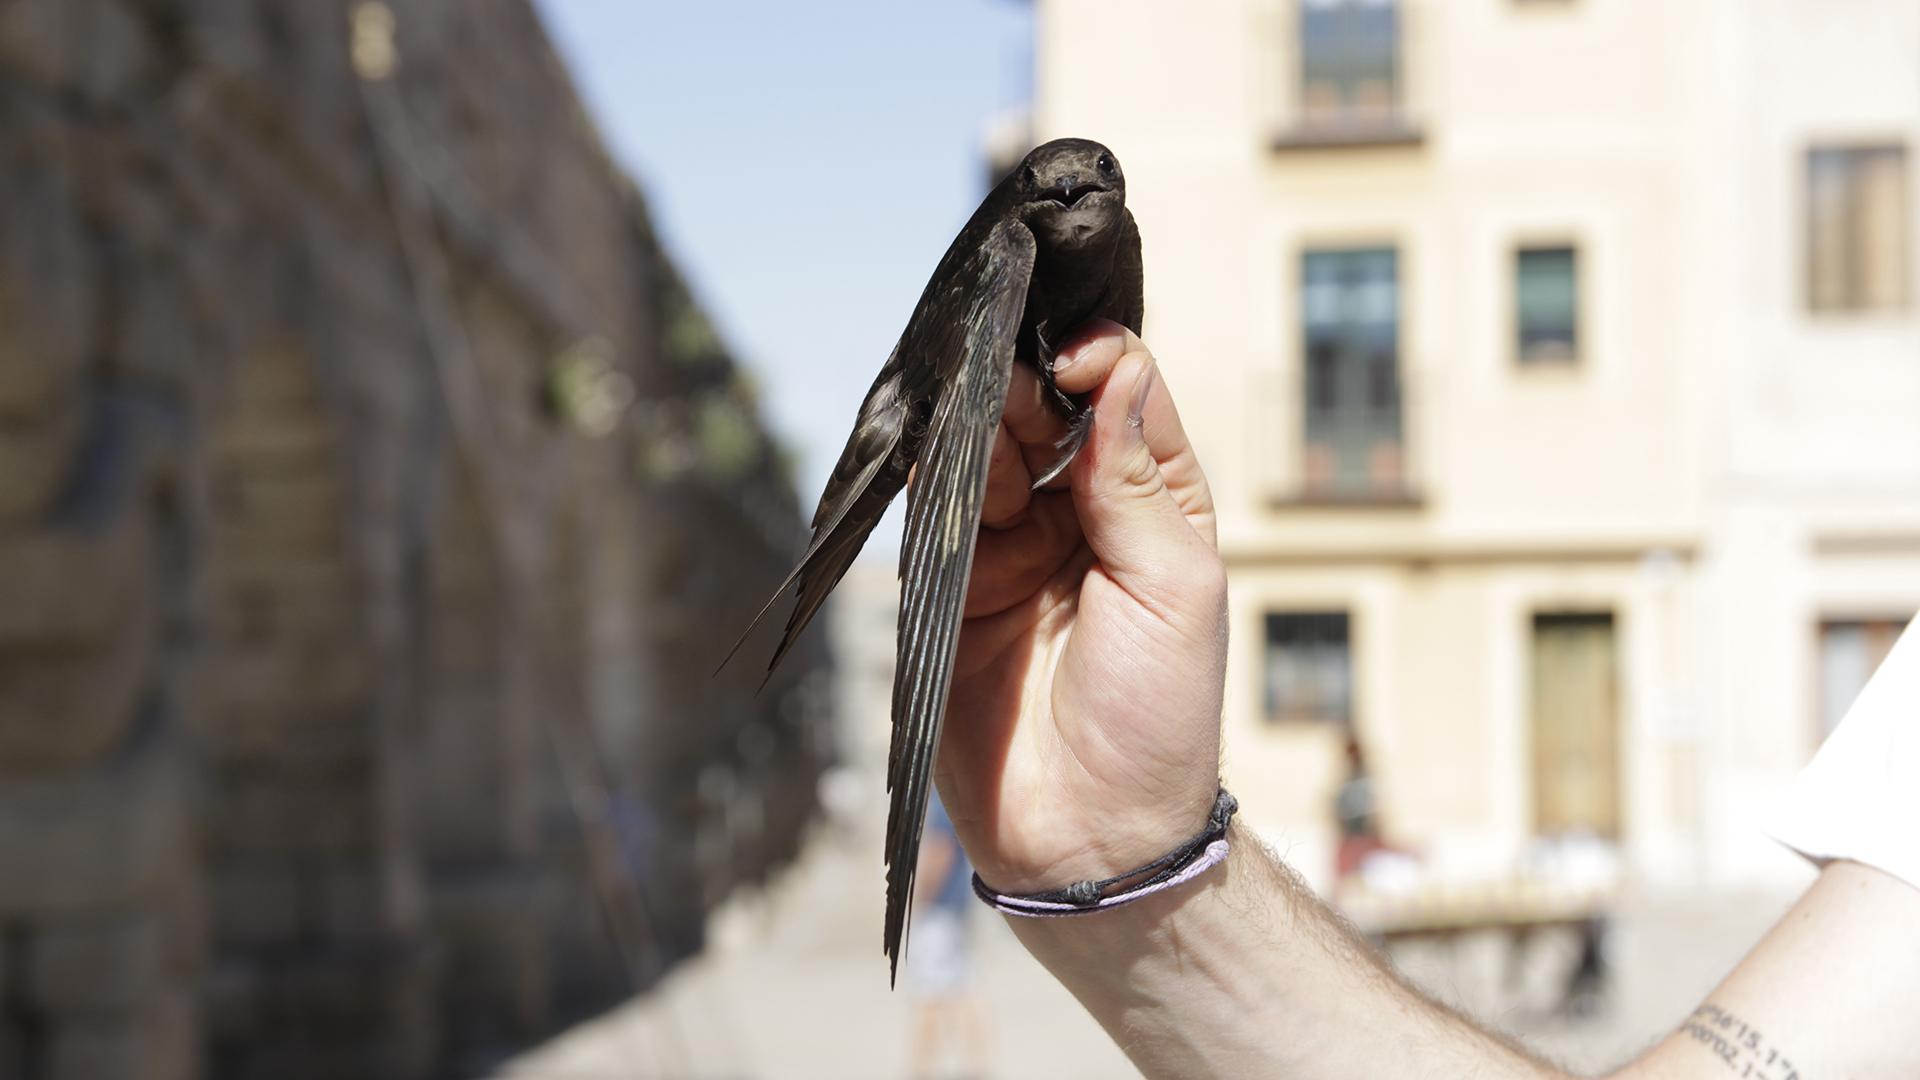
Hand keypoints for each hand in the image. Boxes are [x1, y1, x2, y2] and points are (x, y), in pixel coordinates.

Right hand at [936, 320, 1227, 894]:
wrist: (1086, 836)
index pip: (1125, 400)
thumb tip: (1118, 370)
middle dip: (1028, 384)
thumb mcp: (1174, 588)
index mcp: (1154, 508)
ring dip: (980, 422)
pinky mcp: (951, 586)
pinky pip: (936, 511)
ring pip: (986, 452)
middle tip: (1009, 373)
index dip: (1101, 365)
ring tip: (972, 406)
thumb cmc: (1157, 718)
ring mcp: (1011, 550)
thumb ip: (1137, 480)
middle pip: (1046, 414)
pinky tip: (933, 442)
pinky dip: (932, 471)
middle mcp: (1080, 517)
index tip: (1077, 359)